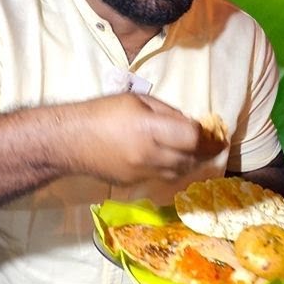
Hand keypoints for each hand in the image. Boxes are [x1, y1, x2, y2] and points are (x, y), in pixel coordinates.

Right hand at [62, 93, 206, 183]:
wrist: (67, 141)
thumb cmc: (102, 113)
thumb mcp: (138, 100)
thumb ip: (167, 112)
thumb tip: (190, 123)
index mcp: (151, 129)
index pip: (193, 138)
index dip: (208, 137)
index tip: (216, 134)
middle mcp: (149, 154)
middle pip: (191, 158)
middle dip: (206, 152)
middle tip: (214, 145)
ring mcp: (141, 172)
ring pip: (180, 172)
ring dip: (191, 163)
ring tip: (196, 153)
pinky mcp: (133, 183)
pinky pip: (162, 178)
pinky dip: (172, 169)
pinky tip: (172, 160)